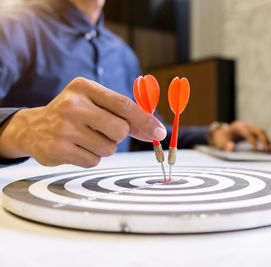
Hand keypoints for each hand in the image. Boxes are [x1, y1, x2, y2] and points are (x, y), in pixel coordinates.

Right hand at [0, 77, 165, 167]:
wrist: (33, 127)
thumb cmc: (74, 114)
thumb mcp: (96, 104)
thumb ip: (126, 115)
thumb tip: (155, 130)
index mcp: (84, 87)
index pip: (124, 105)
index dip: (146, 121)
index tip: (160, 133)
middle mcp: (72, 104)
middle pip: (120, 130)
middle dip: (118, 135)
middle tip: (103, 130)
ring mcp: (63, 127)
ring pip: (109, 149)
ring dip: (104, 147)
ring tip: (86, 138)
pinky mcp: (57, 149)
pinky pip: (93, 161)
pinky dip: (91, 157)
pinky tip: (77, 147)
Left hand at [209, 121, 270, 151]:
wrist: (223, 133)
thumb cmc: (222, 138)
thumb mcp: (220, 142)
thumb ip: (225, 145)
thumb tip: (231, 148)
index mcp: (238, 126)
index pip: (247, 133)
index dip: (252, 141)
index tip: (256, 150)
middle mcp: (246, 125)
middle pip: (258, 130)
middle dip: (263, 140)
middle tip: (266, 151)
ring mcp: (250, 127)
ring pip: (262, 132)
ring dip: (267, 140)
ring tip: (270, 151)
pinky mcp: (253, 130)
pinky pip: (261, 134)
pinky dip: (266, 140)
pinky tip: (268, 148)